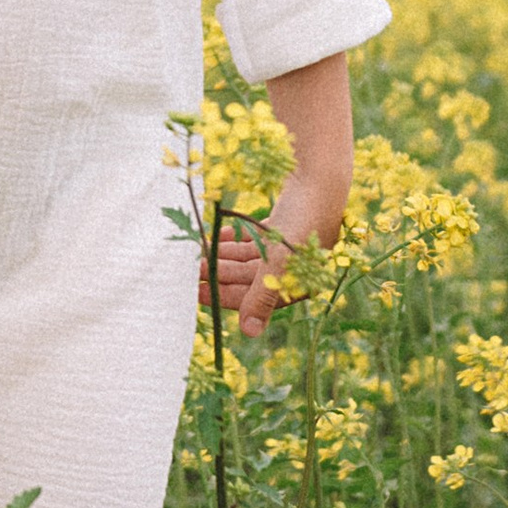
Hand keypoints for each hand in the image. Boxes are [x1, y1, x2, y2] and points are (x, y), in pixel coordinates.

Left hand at [207, 182, 324, 346]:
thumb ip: (262, 297)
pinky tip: (219, 234)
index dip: (222, 295)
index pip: (252, 299)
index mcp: (299, 285)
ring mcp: (288, 249)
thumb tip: (250, 333)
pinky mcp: (281, 229)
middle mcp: (294, 271)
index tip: (195, 290)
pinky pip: (252, 242)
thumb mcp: (280, 261)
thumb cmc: (302, 220)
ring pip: (246, 260)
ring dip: (222, 256)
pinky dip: (235, 240)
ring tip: (197, 251)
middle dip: (218, 273)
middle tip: (188, 267)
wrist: (319, 174)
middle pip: (247, 279)